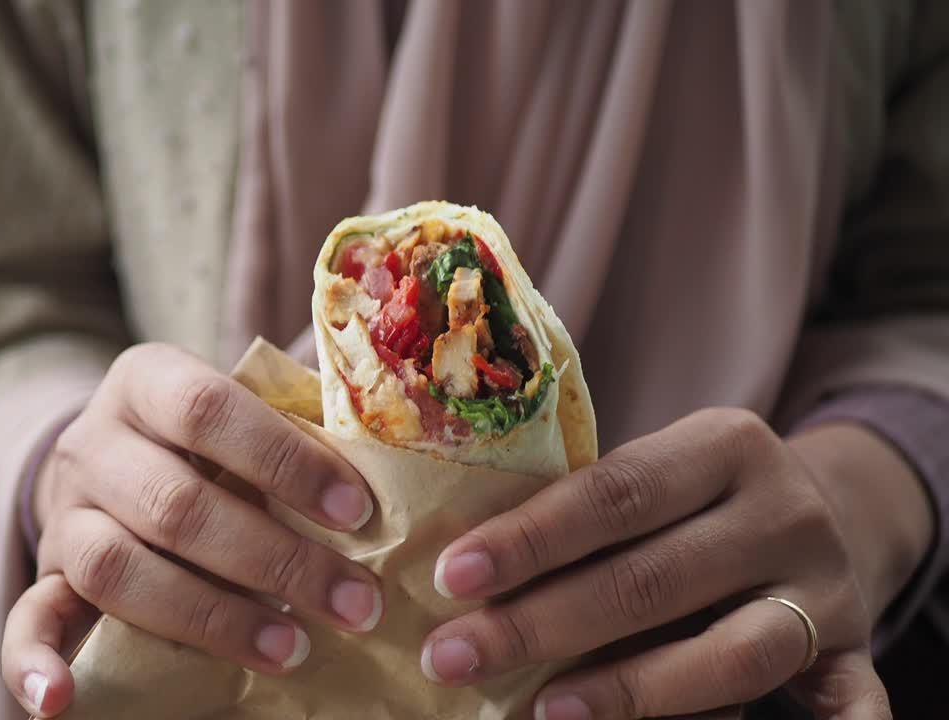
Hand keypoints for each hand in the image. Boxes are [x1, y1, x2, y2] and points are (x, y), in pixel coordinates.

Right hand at [1, 343, 381, 716]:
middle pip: (175, 504)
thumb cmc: (212, 439)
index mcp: (147, 381)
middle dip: (275, 559)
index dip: (284, 460)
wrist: (114, 456)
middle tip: (355, 603)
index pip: (209, 408)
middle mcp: (94, 442)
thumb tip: (396, 447)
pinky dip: (33, 665)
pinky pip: (25, 620)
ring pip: (117, 567)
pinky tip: (60, 703)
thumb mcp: (246, 409)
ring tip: (292, 649)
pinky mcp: (46, 576)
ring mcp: (65, 514)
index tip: (358, 512)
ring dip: (209, 617)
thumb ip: (300, 419)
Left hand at [422, 407, 932, 718]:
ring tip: (542, 711)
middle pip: (652, 578)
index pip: (614, 492)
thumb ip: (586, 514)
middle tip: (453, 656)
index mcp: (725, 444)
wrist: (821, 510)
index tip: (452, 577)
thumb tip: (462, 574)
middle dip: (540, 624)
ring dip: (631, 689)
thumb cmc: (691, 501)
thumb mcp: (655, 478)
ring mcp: (826, 587)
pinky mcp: (855, 650)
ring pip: (731, 653)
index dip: (530, 539)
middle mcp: (783, 511)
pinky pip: (848, 702)